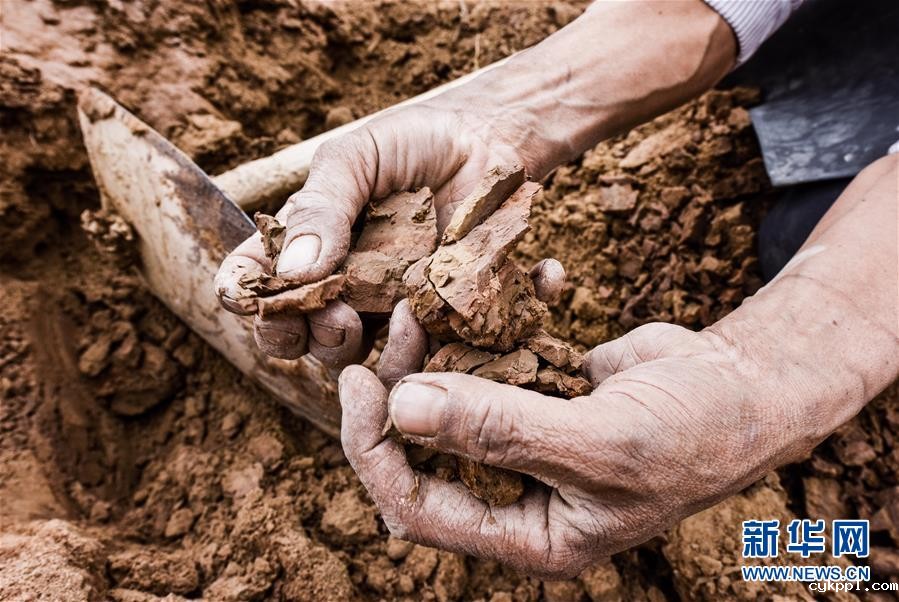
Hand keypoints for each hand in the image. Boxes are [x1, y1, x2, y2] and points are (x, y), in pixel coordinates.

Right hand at [214, 100, 532, 367]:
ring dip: (338, 345)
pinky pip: (403, 362)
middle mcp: (334, 282)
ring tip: (360, 319)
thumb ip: (320, 207)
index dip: (241, 294)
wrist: (493, 145)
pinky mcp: (426, 325)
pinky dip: (399, 352)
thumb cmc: (417, 143)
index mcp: (304, 239)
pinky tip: (411, 318)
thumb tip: (291, 272)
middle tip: (320, 312)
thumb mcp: (357, 158)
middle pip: (288, 331)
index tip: (250, 296)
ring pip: (338, 355)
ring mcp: (379, 309)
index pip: (252, 279)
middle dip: (288, 333)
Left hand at [339, 320, 814, 577]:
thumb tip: (404, 408)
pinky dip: (498, 321)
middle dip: (401, 389)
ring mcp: (526, 439)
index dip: (376, 450)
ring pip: (452, 400)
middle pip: (424, 449)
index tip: (358, 384)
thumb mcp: (600, 443)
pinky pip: (497, 359)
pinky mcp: (539, 392)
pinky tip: (523, 284)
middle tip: (394, 327)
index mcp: (528, 534)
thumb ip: (501, 430)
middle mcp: (518, 492)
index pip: (418, 507)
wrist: (747, 389)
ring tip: (428, 299)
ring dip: (437, 350)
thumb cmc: (693, 434)